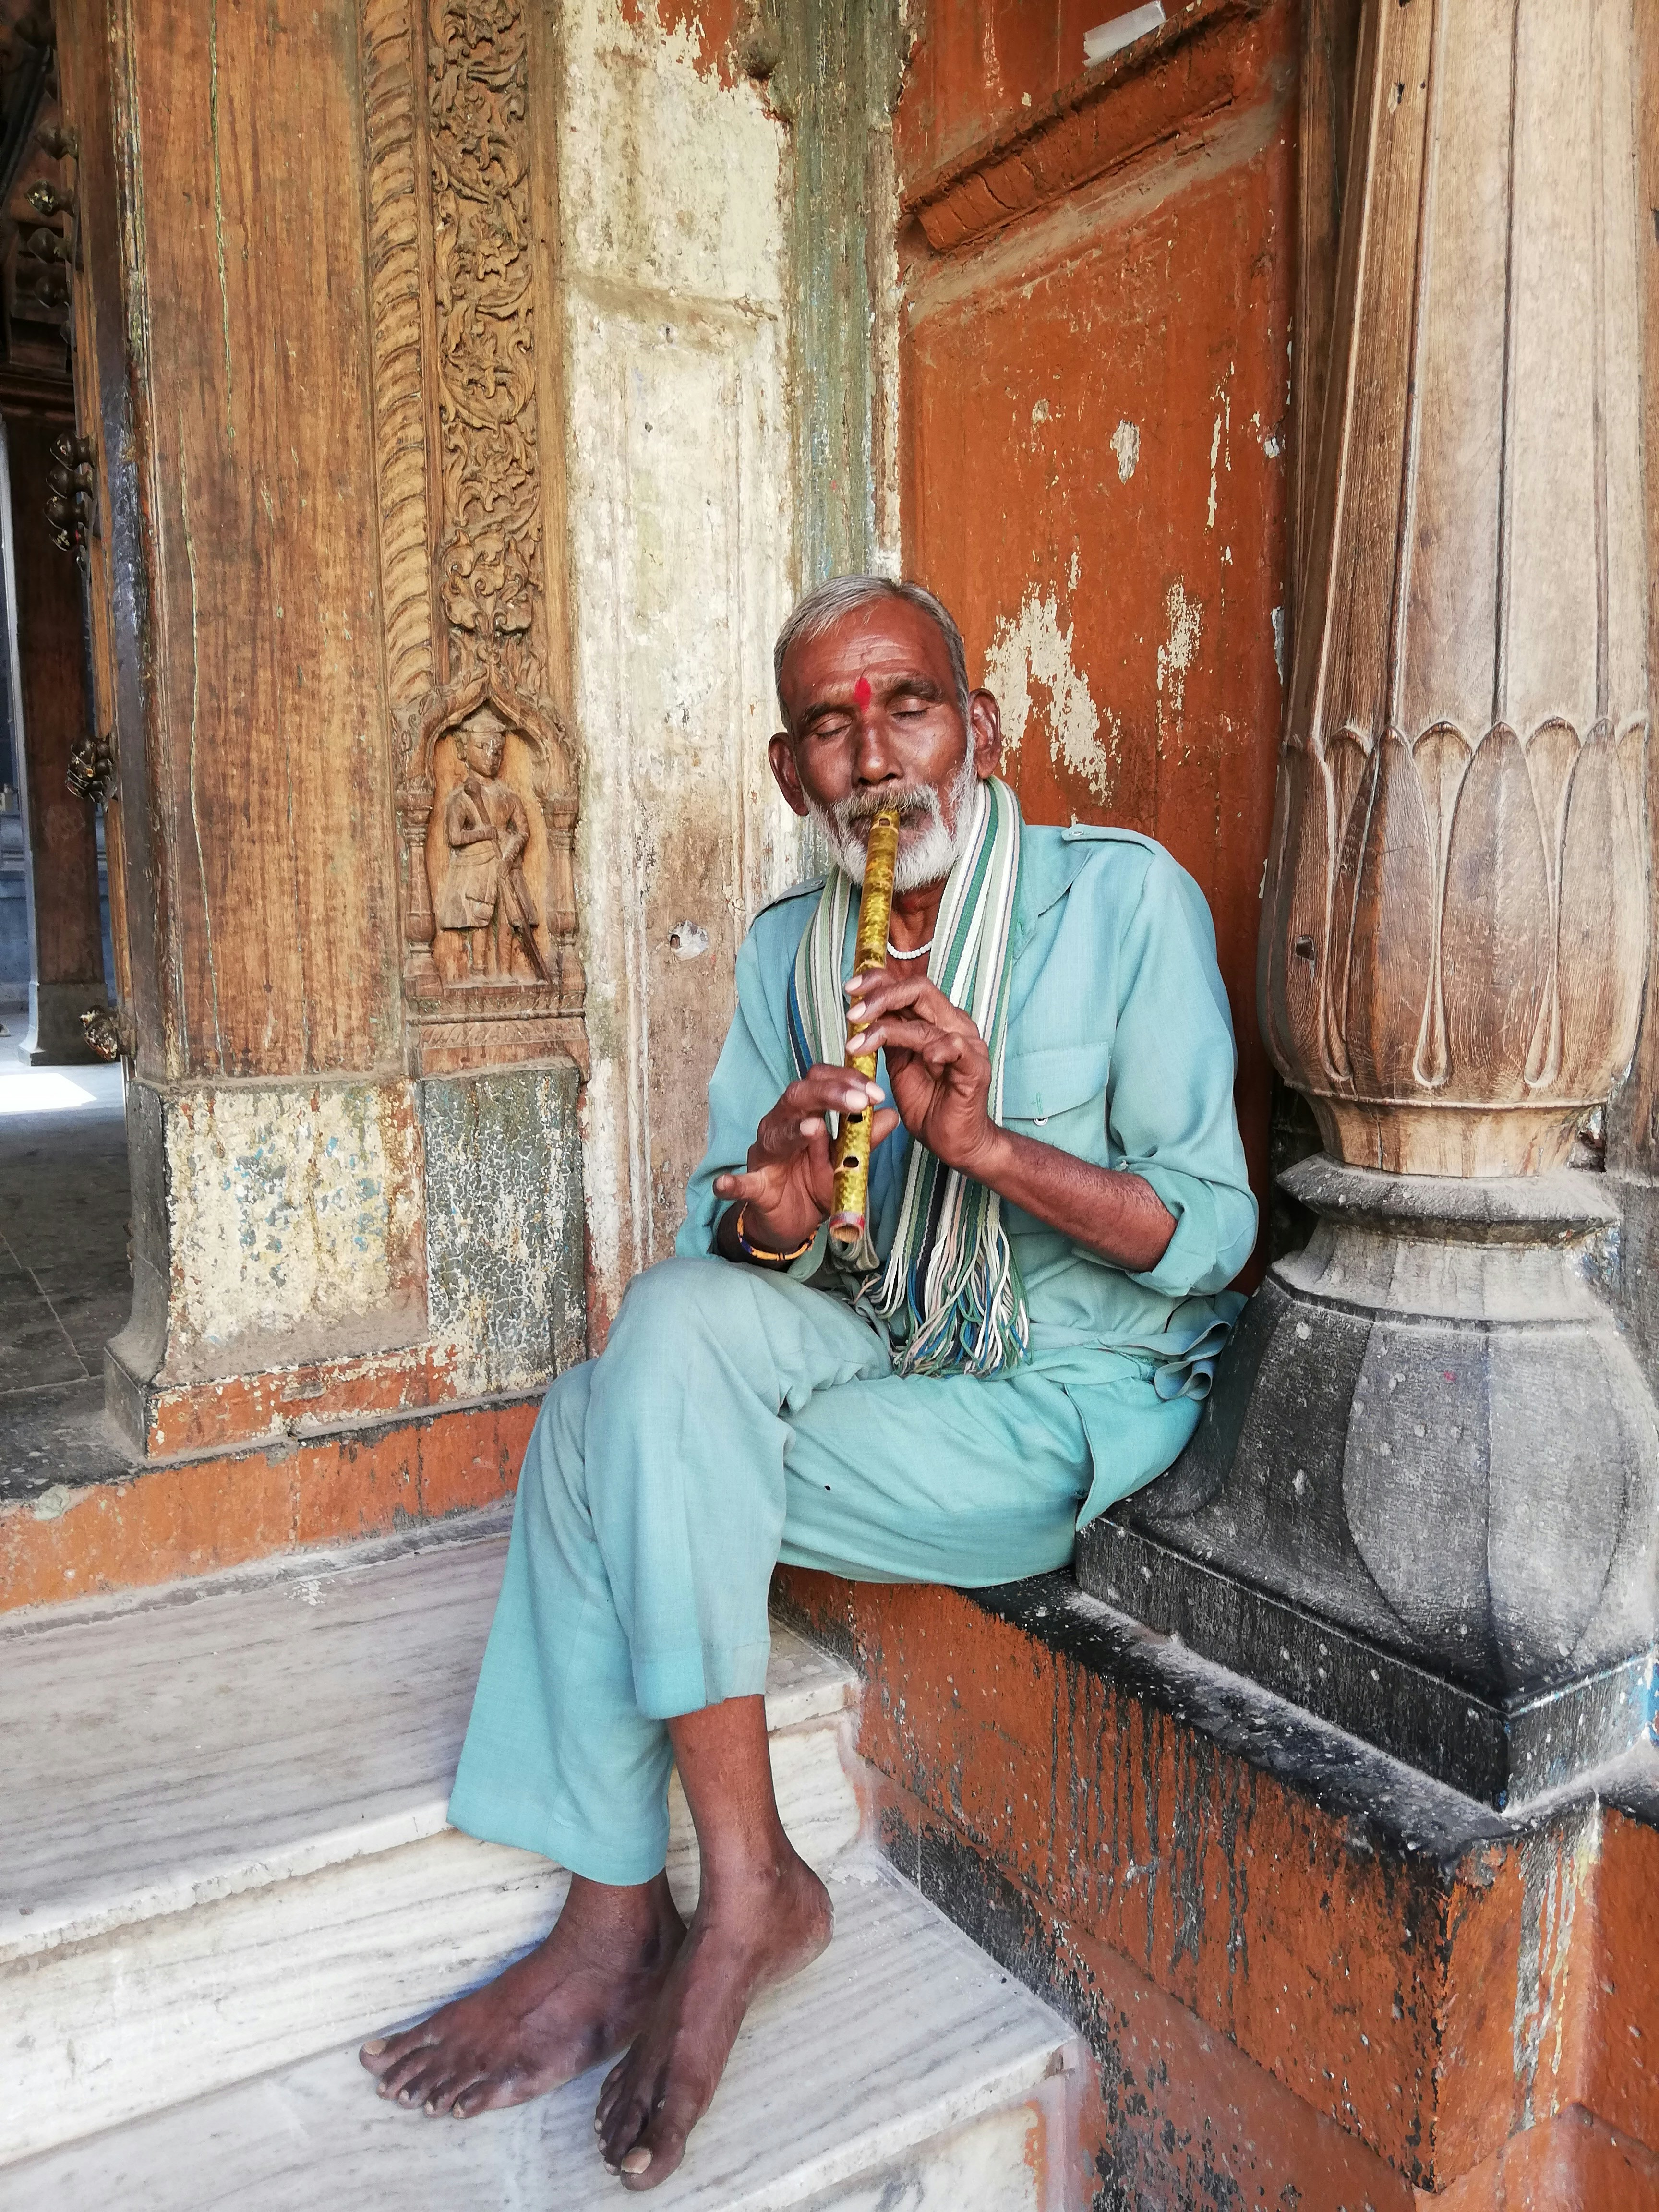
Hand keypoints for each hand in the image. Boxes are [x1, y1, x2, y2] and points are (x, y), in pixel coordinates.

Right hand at [714, 1066, 899, 1255]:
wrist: (789, 1221)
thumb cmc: (813, 1182)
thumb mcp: (844, 1161)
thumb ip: (864, 1140)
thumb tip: (890, 1115)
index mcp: (802, 1115)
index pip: (819, 1082)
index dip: (846, 1081)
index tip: (876, 1091)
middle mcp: (779, 1127)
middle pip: (797, 1098)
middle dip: (829, 1095)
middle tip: (861, 1101)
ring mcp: (765, 1157)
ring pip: (774, 1134)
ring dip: (794, 1130)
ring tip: (814, 1127)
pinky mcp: (754, 1188)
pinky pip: (742, 1184)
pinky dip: (732, 1184)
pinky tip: (725, 1185)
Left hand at [843, 971, 1001, 1176]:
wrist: (954, 1142)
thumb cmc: (929, 1103)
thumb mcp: (899, 1065)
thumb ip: (889, 1038)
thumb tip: (862, 1015)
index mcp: (938, 1020)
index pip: (909, 986)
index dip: (879, 981)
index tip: (850, 989)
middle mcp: (954, 1025)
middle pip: (919, 990)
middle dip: (881, 997)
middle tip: (852, 1015)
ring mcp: (968, 1045)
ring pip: (927, 1021)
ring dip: (888, 1029)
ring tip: (859, 1045)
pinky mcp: (975, 1069)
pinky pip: (957, 1047)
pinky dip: (938, 1047)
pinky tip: (923, 1057)